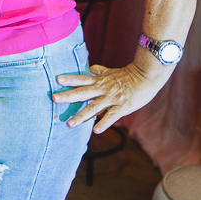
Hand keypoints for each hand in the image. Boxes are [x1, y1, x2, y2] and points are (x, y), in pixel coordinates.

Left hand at [52, 62, 166, 132]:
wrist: (147, 76)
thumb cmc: (128, 75)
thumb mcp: (111, 72)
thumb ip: (99, 71)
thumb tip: (90, 68)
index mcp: (100, 81)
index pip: (82, 78)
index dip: (70, 79)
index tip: (57, 80)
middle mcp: (103, 89)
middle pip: (83, 92)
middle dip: (68, 96)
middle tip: (53, 98)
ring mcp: (112, 98)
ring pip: (93, 108)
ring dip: (81, 116)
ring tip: (69, 124)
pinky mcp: (123, 106)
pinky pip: (111, 116)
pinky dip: (103, 123)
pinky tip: (95, 131)